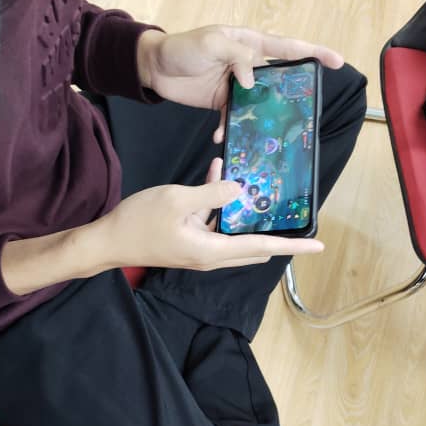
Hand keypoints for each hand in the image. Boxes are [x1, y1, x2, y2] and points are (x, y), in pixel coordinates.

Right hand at [99, 158, 323, 270]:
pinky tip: (218, 171)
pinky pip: (212, 220)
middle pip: (253, 246)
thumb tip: (241, 189)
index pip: (261, 248)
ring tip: (253, 180)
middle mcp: (210, 254)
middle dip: (274, 232)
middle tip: (296, 217)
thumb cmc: (139, 222)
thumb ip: (212, 193)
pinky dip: (218, 201)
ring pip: (232, 229)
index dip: (291, 245)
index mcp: (212, 250)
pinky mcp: (187, 238)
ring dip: (241, 208)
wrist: (107, 241)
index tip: (318, 244)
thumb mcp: (177, 200)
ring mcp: (198, 247)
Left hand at [137, 25, 342, 140]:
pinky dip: (229, 127)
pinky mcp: (221, 102)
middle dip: (293, 94)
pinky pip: (234, 117)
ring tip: (261, 133)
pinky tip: (221, 135)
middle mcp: (247, 64)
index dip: (313, 52)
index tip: (336, 61)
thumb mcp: (210, 43)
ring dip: (258, 118)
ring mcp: (235, 85)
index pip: (287, 47)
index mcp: (249, 43)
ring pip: (258, 103)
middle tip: (305, 110)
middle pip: (279, 79)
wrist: (153, 67)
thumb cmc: (182, 47)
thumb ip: (236, 56)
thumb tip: (252, 80)